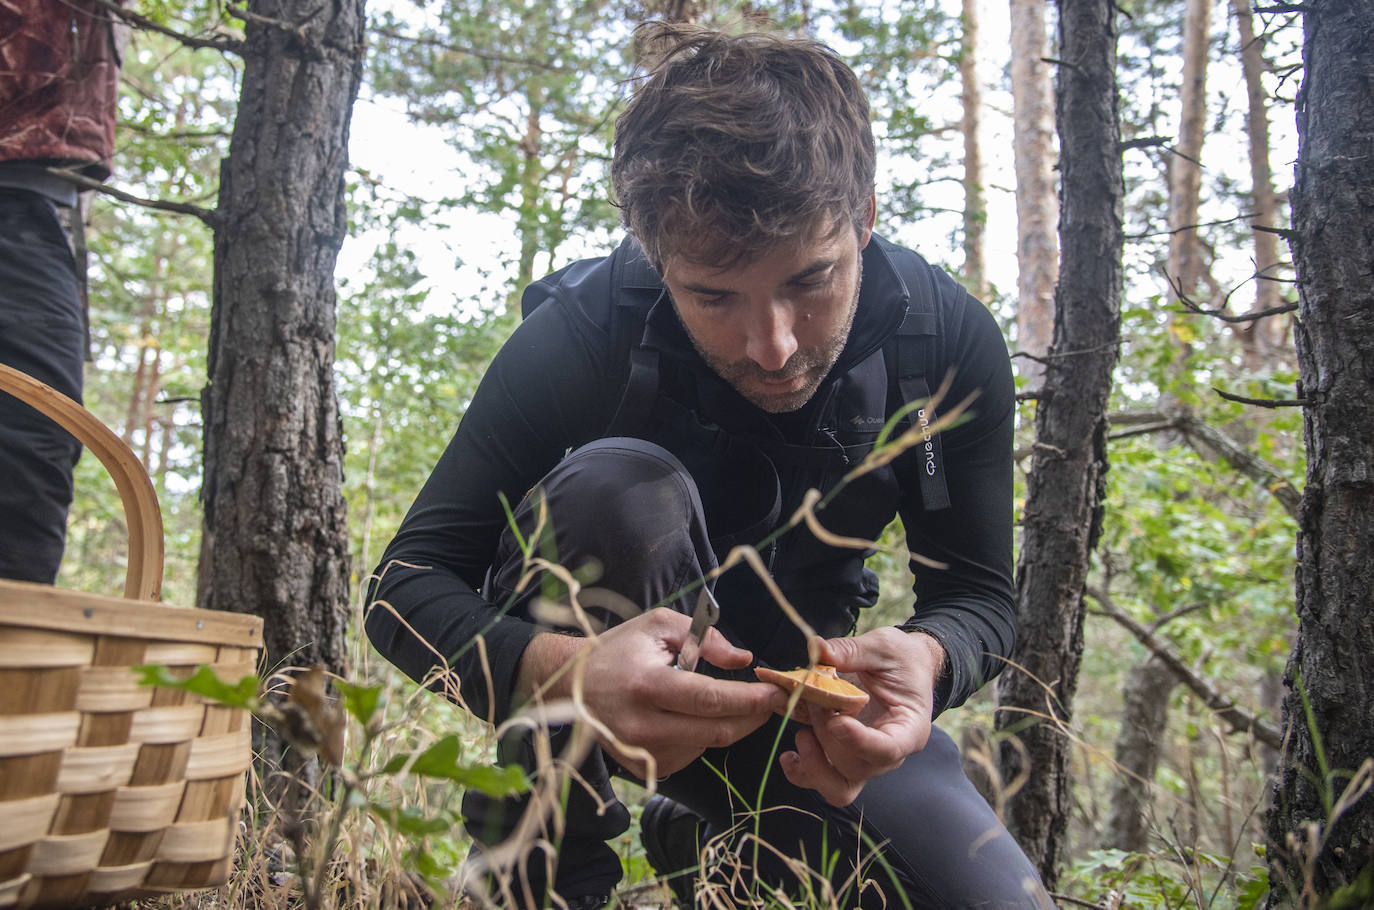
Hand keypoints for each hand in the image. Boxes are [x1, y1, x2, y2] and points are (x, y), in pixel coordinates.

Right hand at [518, 607, 785, 778]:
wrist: (570, 686)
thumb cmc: (619, 649)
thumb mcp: (658, 625)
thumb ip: (704, 638)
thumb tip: (743, 660)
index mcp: (646, 686)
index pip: (709, 700)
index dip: (748, 699)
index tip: (776, 692)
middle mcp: (642, 727)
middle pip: (716, 731)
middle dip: (752, 717)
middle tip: (772, 700)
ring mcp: (642, 753)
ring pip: (706, 744)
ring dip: (726, 724)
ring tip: (721, 699)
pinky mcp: (643, 769)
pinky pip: (690, 755)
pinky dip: (702, 736)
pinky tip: (690, 716)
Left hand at [777, 627, 944, 806]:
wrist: (906, 667)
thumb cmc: (901, 658)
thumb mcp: (882, 646)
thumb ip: (851, 650)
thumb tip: (815, 648)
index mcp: (909, 728)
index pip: (888, 749)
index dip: (859, 742)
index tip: (836, 721)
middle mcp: (889, 754)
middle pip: (857, 768)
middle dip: (828, 737)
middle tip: (816, 702)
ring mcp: (865, 760)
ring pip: (838, 786)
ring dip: (813, 763)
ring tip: (802, 732)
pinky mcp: (844, 758)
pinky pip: (823, 780)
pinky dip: (803, 771)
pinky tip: (789, 754)